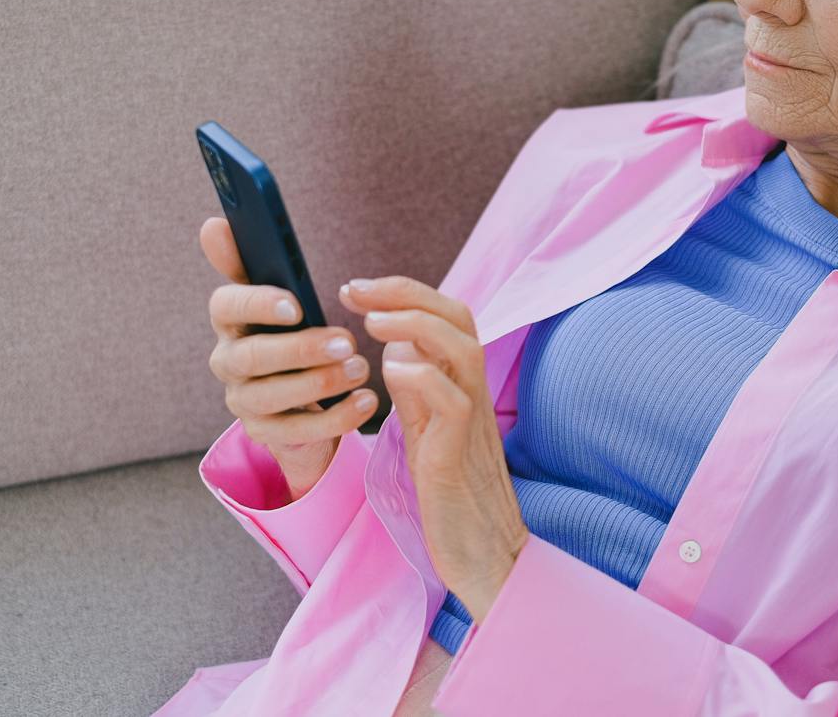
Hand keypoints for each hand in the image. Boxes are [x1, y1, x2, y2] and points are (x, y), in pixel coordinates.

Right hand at [200, 216, 378, 500]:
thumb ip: (253, 259)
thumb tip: (213, 225)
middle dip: (300, 349)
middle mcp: (228, 360)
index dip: (258, 303)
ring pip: (272, 395)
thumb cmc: (293, 329)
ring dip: (319, 382)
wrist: (303, 392)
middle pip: (252, 356)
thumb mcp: (282, 293)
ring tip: (360, 368)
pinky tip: (365, 401)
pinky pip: (295, 431)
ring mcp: (243, 400)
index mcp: (230, 318)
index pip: (226, 305)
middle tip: (346, 341)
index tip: (296, 305)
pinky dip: (334, 418)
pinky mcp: (264, 433)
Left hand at [339, 275, 528, 622]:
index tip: (357, 290)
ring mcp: (471, 418)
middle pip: (458, 315)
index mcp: (460, 382)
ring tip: (371, 320)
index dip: (404, 293)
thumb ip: (416, 390)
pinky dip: (422, 376)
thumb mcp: (426, 429)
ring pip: (462, 347)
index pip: (447, 315)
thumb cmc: (452, 490)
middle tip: (355, 289)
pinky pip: (452, 400)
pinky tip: (390, 371)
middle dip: (405, 292)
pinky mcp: (461, 451)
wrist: (482, 548)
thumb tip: (396, 351)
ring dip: (415, 323)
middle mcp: (472, 391)